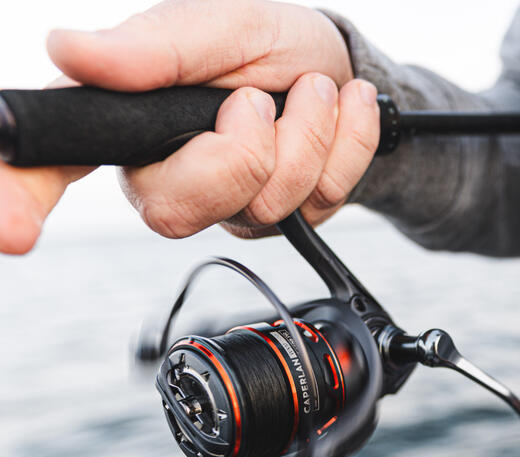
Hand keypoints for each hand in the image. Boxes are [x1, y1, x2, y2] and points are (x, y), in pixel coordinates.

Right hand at [0, 0, 380, 254]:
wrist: (339, 68)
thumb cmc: (267, 45)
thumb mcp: (217, 24)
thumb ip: (153, 46)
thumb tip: (68, 49)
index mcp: (130, 127)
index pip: (55, 167)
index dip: (23, 197)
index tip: (11, 230)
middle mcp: (170, 178)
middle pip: (178, 208)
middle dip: (242, 148)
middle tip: (260, 100)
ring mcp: (228, 209)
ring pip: (263, 204)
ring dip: (306, 133)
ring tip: (308, 92)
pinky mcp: (284, 224)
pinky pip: (320, 200)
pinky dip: (347, 145)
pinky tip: (340, 113)